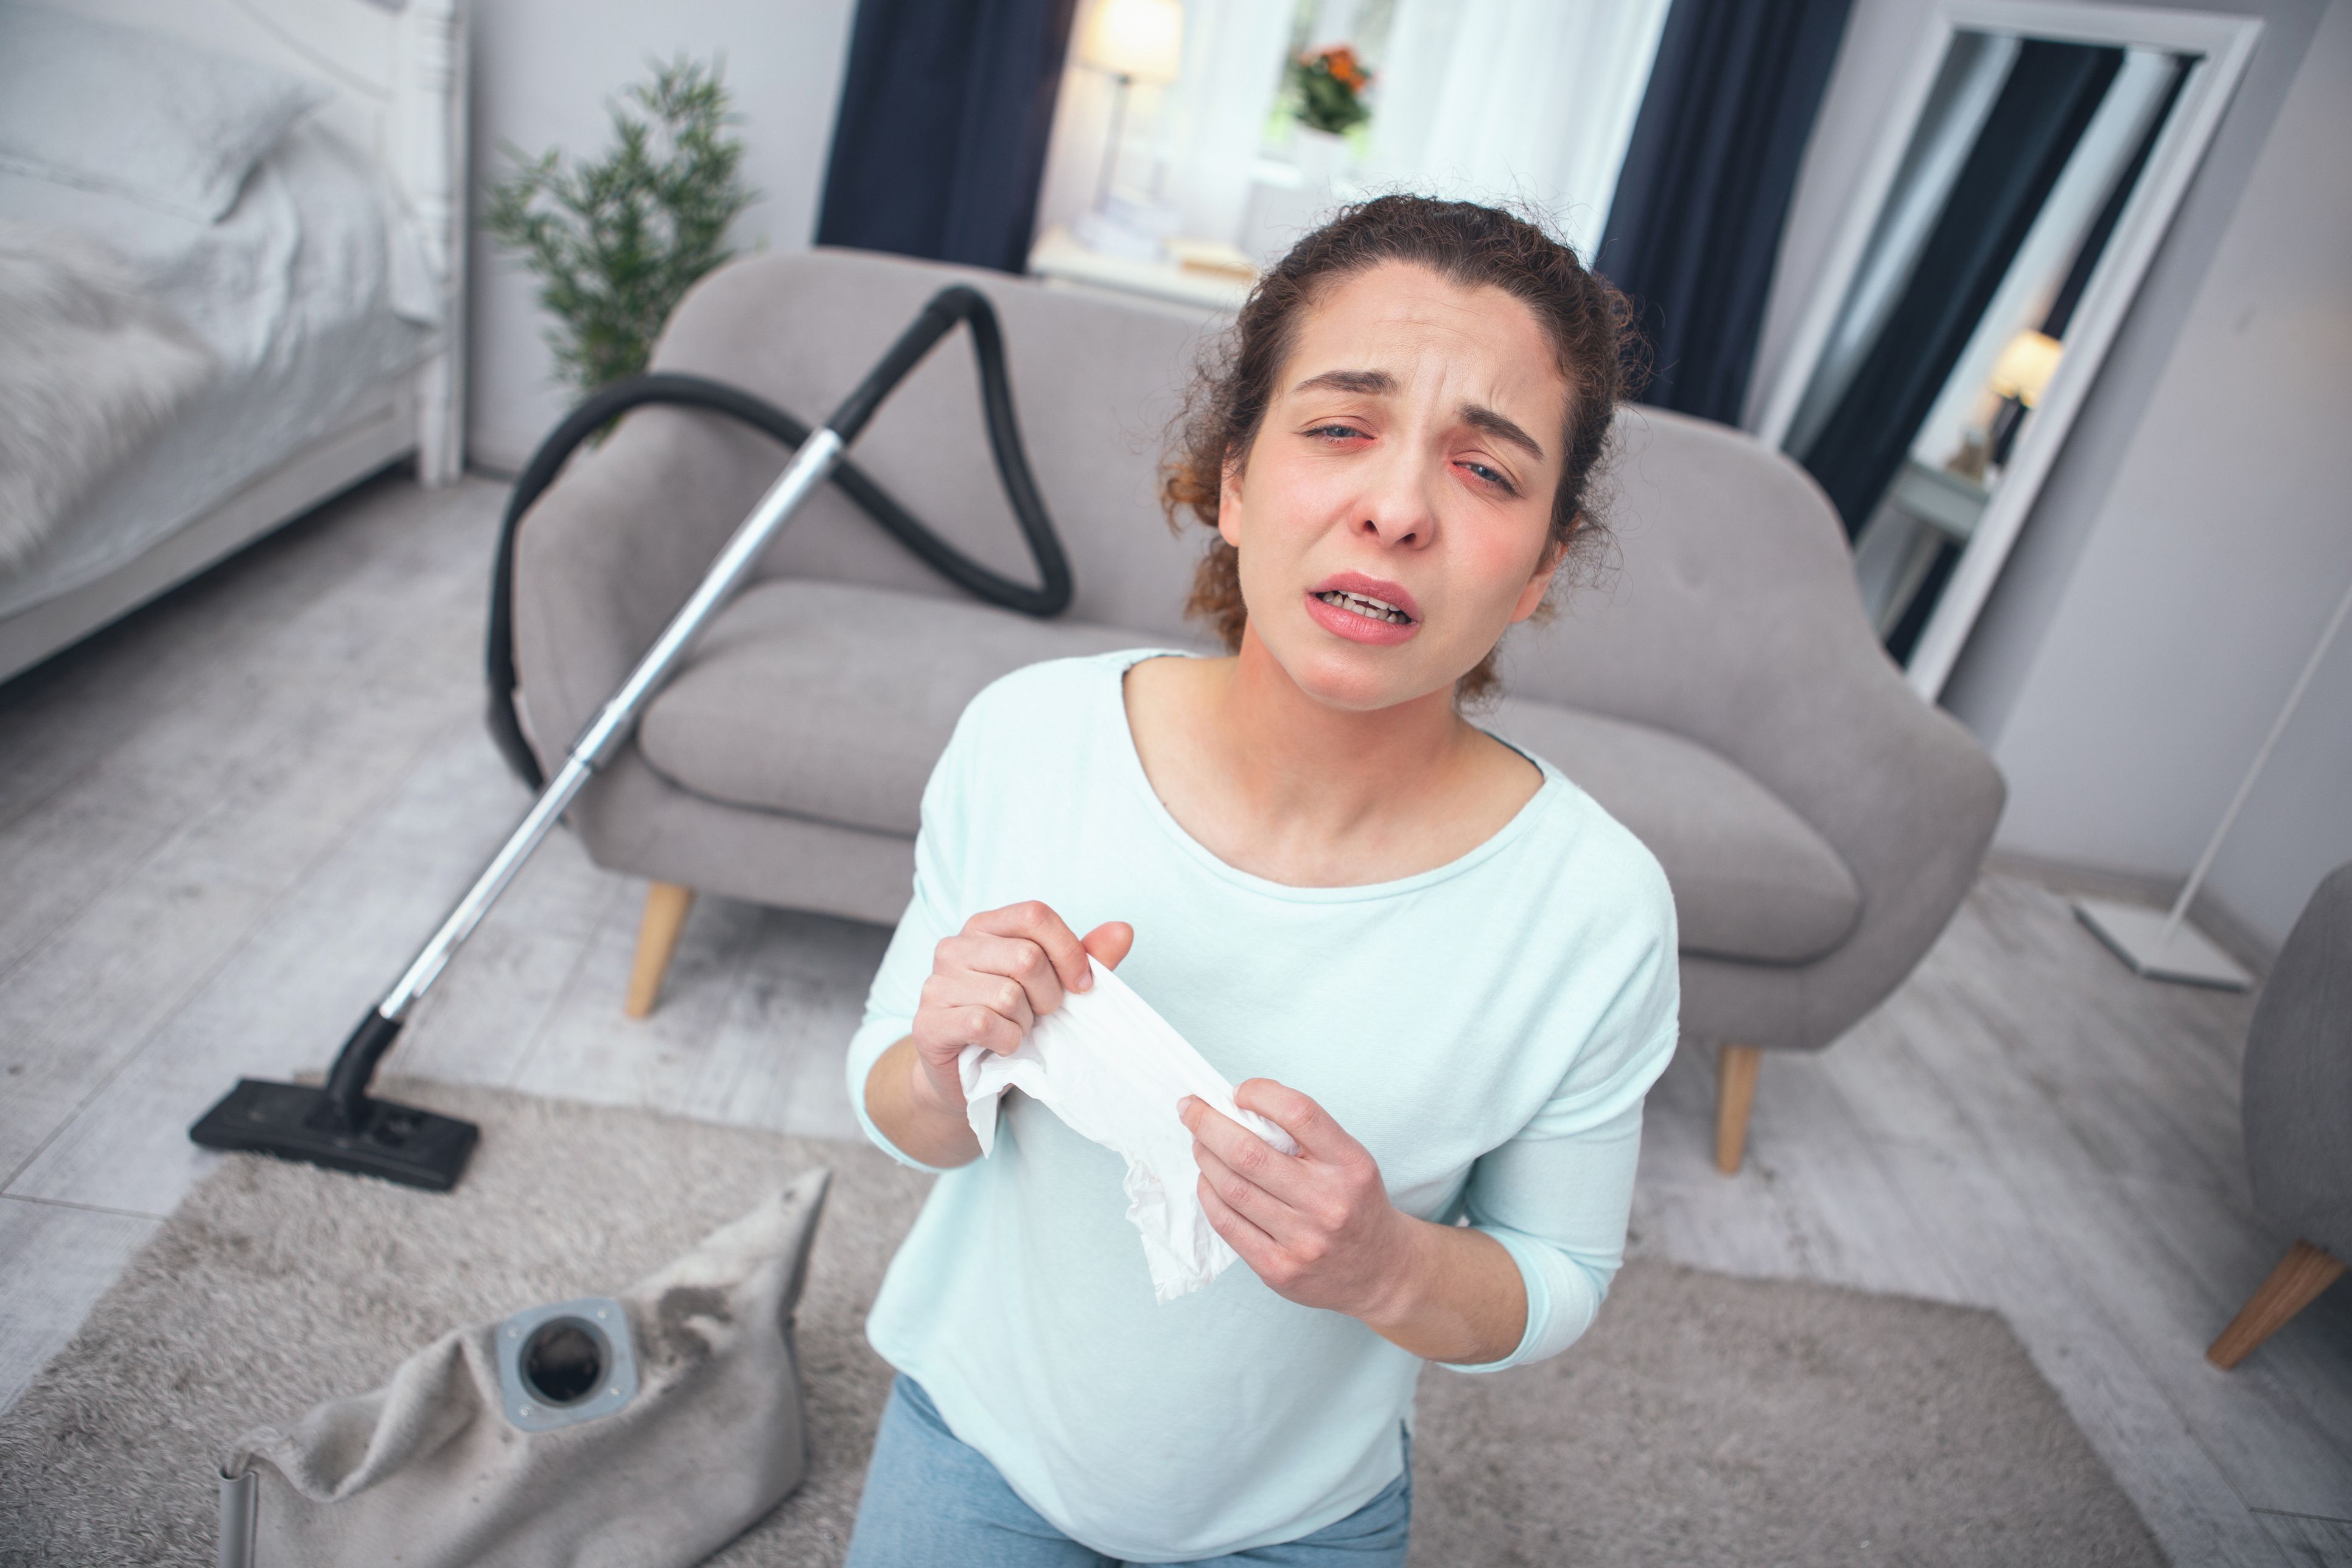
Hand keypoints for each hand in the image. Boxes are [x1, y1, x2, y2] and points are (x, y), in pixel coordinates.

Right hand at [907, 901, 1133, 1119]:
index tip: (1083, 987)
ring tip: (1015, 1031)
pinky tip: (1001, 1046)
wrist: (965, 1076)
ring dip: (1025, 1025)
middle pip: (1026, 957)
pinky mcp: (928, 1022)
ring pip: (1007, 995)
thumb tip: (1123, 930)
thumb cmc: (1013, 1021)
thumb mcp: (1056, 987)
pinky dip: (1006, 1041)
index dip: (1069, 951)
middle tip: (1041, 1016)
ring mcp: (936, 983)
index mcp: (985, 926)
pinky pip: (984, 1023)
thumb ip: (1088, 958)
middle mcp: (954, 946)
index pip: (1035, 915)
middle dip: (1049, 997)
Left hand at [1181, 1080, 1413, 1321]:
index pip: (1299, 1114)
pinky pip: (1228, 1224)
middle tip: (1189, 1108)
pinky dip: (1209, 1194)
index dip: (1260, 1094)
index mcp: (1350, 1165)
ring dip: (1205, 1157)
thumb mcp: (1349, 1160)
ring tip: (1198, 1142)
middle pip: (1250, 1153)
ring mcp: (1303, 1240)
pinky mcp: (1279, 1269)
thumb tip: (1239, 1106)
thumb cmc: (1354, 1203)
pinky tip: (1206, 1179)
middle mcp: (1329, 1202)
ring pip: (1232, 1188)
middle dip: (1208, 1124)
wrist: (1379, 1271)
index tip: (1237, 1091)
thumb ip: (1306, 1135)